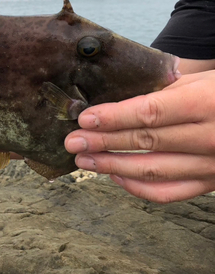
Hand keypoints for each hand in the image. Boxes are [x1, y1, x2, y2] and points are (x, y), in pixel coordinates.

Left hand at [65, 70, 214, 202]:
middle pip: (146, 142)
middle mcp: (209, 137)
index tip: (85, 119)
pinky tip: (115, 176)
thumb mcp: (201, 81)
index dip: (114, 117)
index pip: (150, 113)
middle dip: (103, 142)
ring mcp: (211, 165)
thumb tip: (118, 100)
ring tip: (84, 159)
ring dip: (113, 166)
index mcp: (205, 104)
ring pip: (153, 171)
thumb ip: (163, 91)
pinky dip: (139, 188)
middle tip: (73, 142)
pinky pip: (170, 192)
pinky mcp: (211, 183)